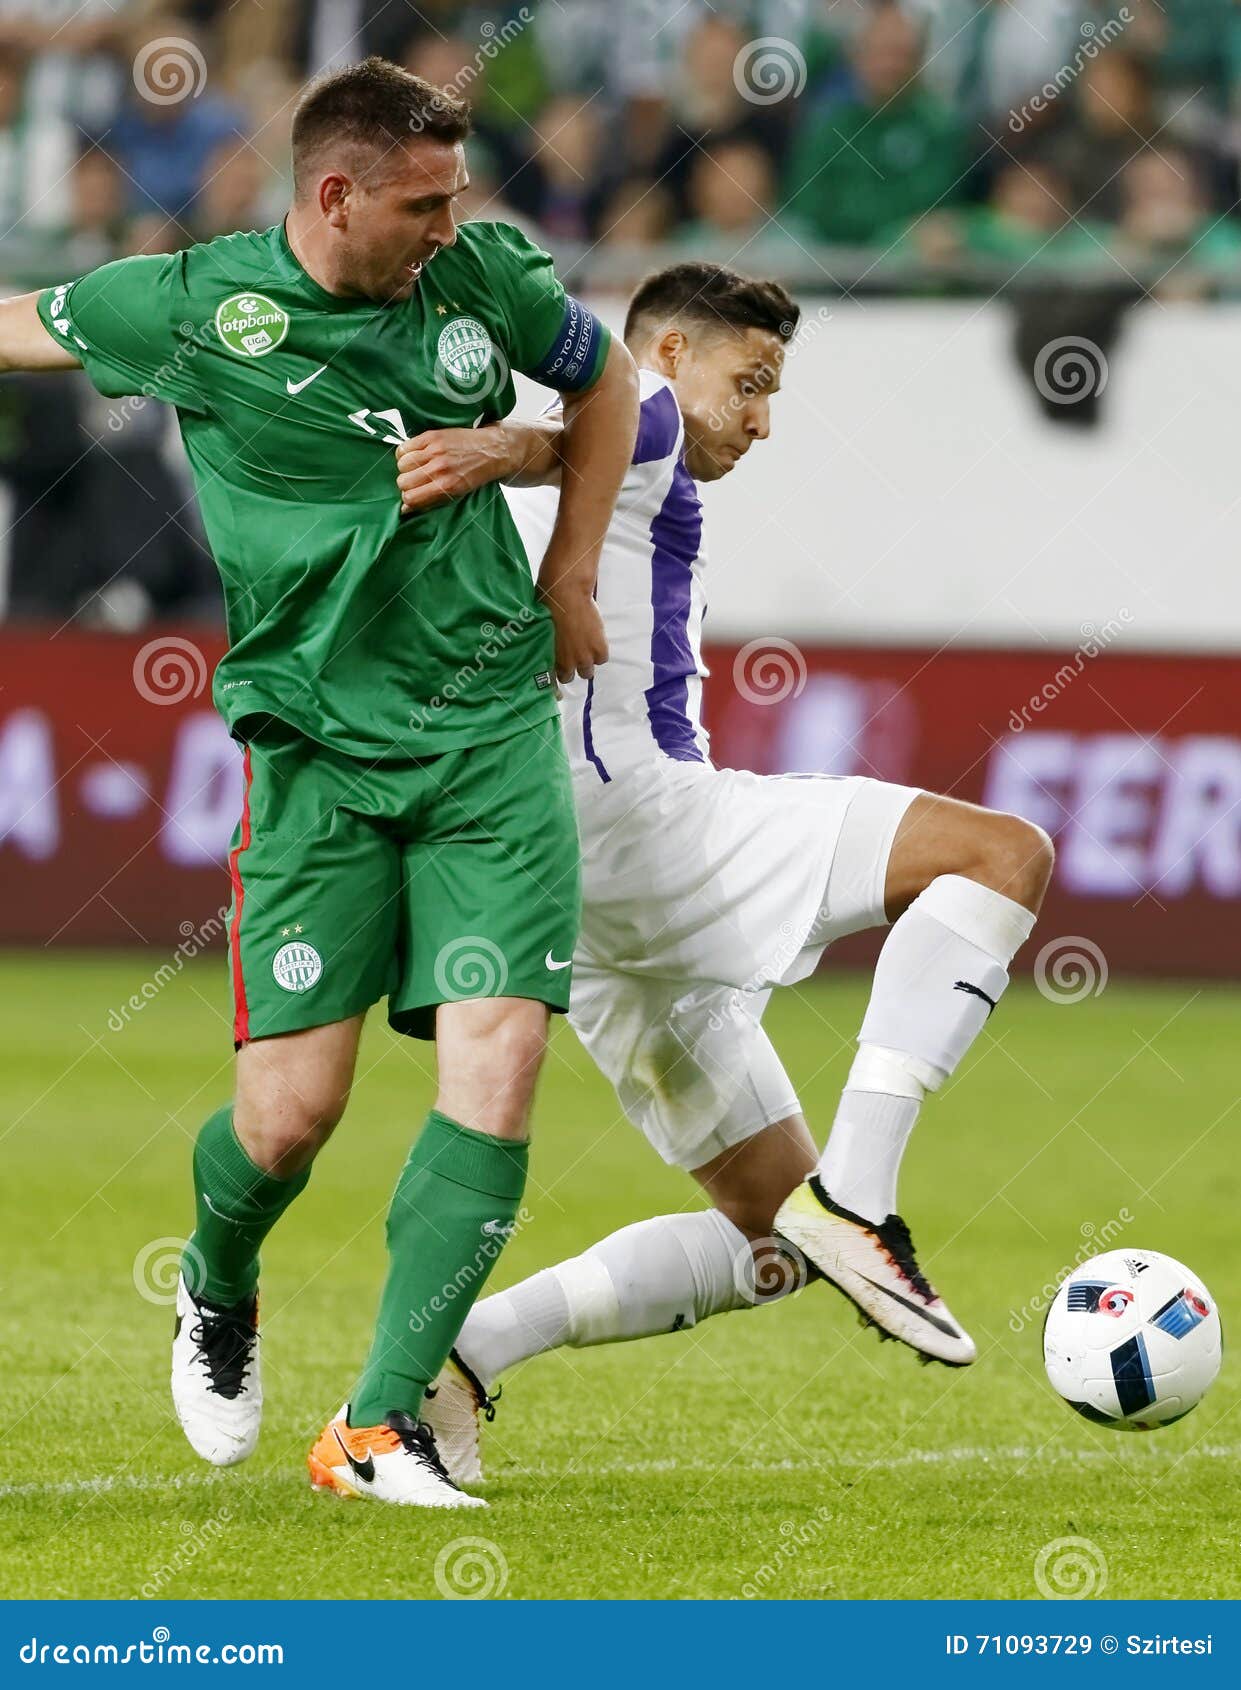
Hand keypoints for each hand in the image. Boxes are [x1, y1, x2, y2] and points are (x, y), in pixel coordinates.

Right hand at [395, 427, 511, 513]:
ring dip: (405, 467)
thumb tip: (404, 509)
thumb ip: (431, 501)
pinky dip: (405, 452)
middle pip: (403, 481)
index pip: (410, 497)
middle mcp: (439, 469)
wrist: (494, 450)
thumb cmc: (476, 475)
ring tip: (415, 467)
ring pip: (401, 463)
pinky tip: (414, 455)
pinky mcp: (432, 436)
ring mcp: (434, 451)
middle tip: (415, 481)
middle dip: (406, 484)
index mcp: (446, 487)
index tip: (412, 496)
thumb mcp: (457, 495)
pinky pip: (405, 446)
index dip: (408, 498)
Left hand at [538, 581, 607, 683]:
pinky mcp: (599, 649)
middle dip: (569, 668)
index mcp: (548, 659)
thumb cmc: (547, 606)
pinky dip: (599, 652)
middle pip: (569, 678)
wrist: (566, 594)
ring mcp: (584, 658)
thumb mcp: (540, 630)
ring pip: (587, 672)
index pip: (550, 681)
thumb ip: (543, 644)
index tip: (555, 667)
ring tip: (583, 648)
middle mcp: (566, 664)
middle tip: (571, 654)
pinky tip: (594, 642)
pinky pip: (602, 659)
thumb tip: (544, 646)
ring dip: (585, 662)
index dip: (553, 674)